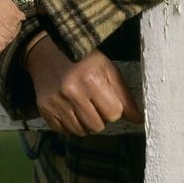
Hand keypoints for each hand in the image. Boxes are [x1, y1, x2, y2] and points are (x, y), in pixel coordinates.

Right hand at [26, 38, 142, 135]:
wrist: (46, 51)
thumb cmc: (82, 58)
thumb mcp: (106, 68)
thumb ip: (123, 94)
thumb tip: (138, 119)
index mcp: (92, 79)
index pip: (114, 113)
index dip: (113, 108)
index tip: (107, 99)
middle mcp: (73, 91)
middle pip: (98, 126)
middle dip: (99, 116)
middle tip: (93, 101)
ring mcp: (57, 102)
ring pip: (81, 131)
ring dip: (85, 122)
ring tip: (81, 104)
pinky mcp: (45, 109)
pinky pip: (64, 131)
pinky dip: (70, 124)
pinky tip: (69, 108)